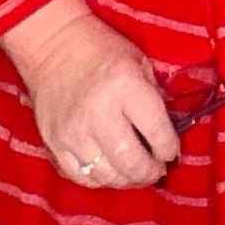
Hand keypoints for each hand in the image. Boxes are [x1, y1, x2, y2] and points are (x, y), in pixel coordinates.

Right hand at [0, 0, 178, 188]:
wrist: (53, 45)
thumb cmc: (102, 49)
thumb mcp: (138, 62)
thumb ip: (154, 96)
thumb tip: (168, 134)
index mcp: (126, 86)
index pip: (157, 131)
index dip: (170, 148)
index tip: (172, 151)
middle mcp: (100, 112)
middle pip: (132, 162)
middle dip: (150, 172)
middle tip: (157, 169)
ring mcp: (74, 132)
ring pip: (108, 176)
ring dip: (127, 179)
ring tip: (135, 171)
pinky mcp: (55, 143)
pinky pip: (82, 176)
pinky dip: (101, 179)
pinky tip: (110, 169)